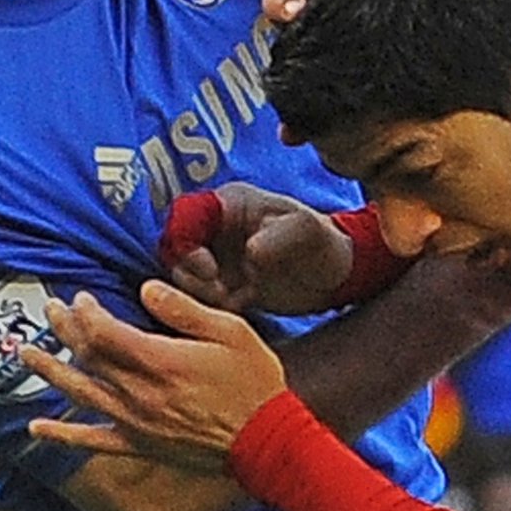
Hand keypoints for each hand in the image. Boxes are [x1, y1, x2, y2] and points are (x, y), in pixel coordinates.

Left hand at [26, 283, 287, 470]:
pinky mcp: (140, 445)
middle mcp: (140, 392)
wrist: (268, 443)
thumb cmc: (256, 384)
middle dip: (65, 330)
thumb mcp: (232, 332)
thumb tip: (145, 289)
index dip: (86, 312)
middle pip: (88, 356)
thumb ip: (185, 309)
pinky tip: (36, 428)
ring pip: (81, 392)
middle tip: (50, 310)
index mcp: (160, 360)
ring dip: (51, 371)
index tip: (82, 298)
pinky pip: (93, 440)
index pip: (104, 331)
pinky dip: (63, 435)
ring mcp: (136, 421)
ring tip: (27, 354)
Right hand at [162, 184, 355, 314]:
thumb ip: (279, 237)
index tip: (210, 269)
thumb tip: (250, 253)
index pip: (185, 215)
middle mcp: (215, 228)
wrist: (336, 276)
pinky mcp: (223, 284)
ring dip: (198, 291)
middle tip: (220, 291)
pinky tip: (240, 306)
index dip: (186, 241)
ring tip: (232, 300)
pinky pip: (199, 295)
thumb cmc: (322, 243)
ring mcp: (217, 257)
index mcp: (228, 204)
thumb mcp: (307, 231)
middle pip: (174, 246)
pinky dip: (210, 305)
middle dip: (189, 271)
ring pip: (182, 273)